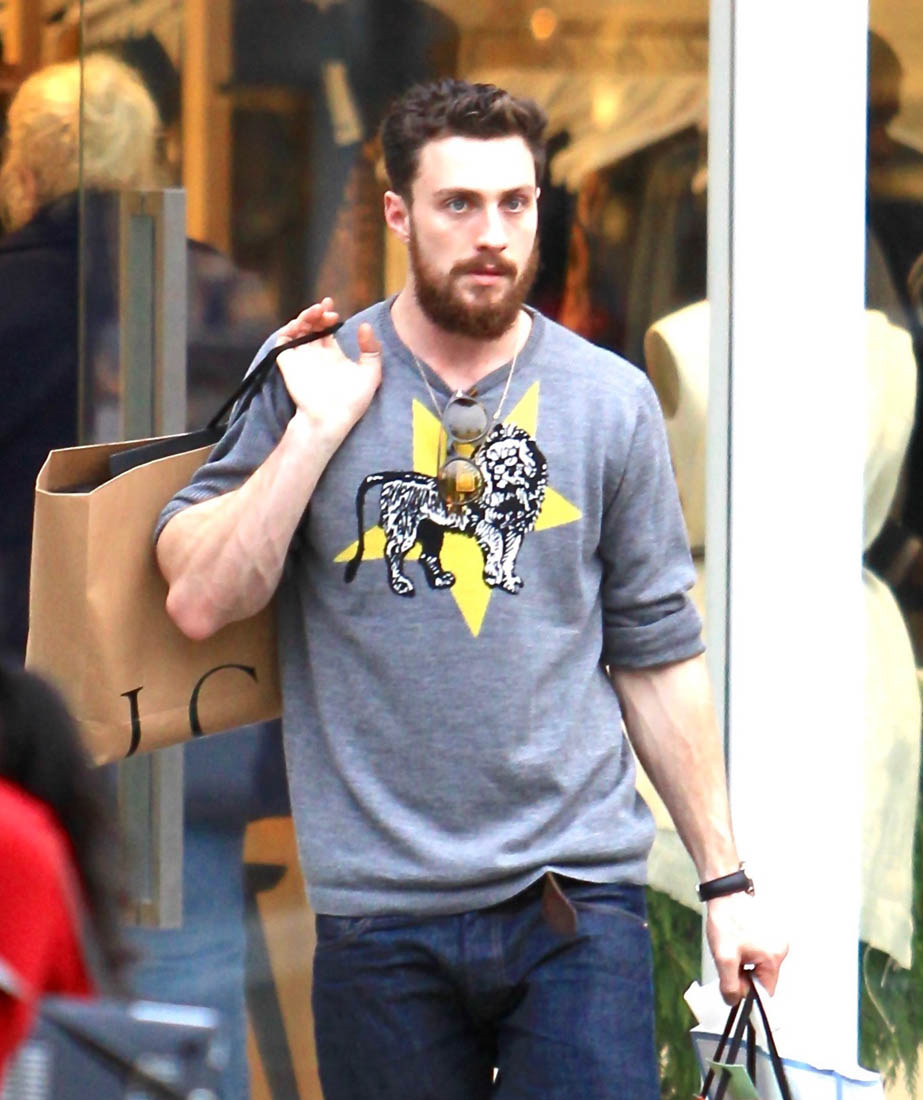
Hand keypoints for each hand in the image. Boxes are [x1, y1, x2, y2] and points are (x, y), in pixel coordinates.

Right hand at [277, 305, 381, 445]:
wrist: (330, 418)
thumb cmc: (352, 401)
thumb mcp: (371, 373)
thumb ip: (372, 349)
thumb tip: (365, 325)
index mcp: (332, 355)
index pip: (327, 330)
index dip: (328, 317)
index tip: (333, 311)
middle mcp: (315, 354)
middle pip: (311, 326)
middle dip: (317, 314)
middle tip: (326, 309)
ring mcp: (301, 358)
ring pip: (297, 330)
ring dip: (304, 317)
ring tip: (315, 313)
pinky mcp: (288, 362)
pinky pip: (283, 341)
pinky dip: (288, 329)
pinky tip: (300, 324)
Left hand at [705, 893, 787, 1003]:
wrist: (724, 893)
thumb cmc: (726, 918)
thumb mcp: (723, 957)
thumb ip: (730, 985)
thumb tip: (734, 1001)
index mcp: (774, 957)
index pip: (766, 992)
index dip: (748, 992)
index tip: (736, 985)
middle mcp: (780, 948)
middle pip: (762, 978)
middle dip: (744, 974)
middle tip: (730, 959)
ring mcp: (776, 939)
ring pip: (759, 964)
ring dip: (744, 962)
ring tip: (732, 945)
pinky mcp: (770, 931)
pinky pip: (759, 951)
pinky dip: (747, 950)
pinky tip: (737, 938)